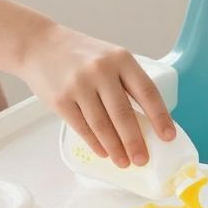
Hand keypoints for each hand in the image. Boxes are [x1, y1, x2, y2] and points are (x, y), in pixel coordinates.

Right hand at [20, 23, 174, 166]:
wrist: (39, 45)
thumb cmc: (80, 55)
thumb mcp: (109, 57)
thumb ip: (126, 81)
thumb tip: (147, 121)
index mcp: (121, 59)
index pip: (147, 91)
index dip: (160, 116)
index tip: (168, 136)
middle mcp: (101, 71)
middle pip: (124, 114)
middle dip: (135, 141)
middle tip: (143, 159)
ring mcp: (79, 86)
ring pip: (102, 125)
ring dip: (115, 148)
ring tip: (124, 162)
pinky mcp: (60, 100)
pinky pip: (82, 128)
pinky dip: (95, 143)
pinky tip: (104, 152)